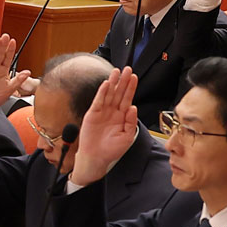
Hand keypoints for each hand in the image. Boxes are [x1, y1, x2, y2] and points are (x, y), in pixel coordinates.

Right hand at [68, 66, 137, 184]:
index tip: (134, 77)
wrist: (96, 157)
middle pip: (119, 93)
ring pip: (109, 94)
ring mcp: (102, 112)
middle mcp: (112, 112)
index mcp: (122, 116)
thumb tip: (133, 108)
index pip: (127, 98)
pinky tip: (106, 84)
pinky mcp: (92, 114)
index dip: (131, 87)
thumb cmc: (112, 149)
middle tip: (127, 69)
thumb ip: (131, 122)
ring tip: (116, 71)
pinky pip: (98, 101)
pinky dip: (102, 92)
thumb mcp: (127, 137)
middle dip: (123, 81)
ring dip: (113, 82)